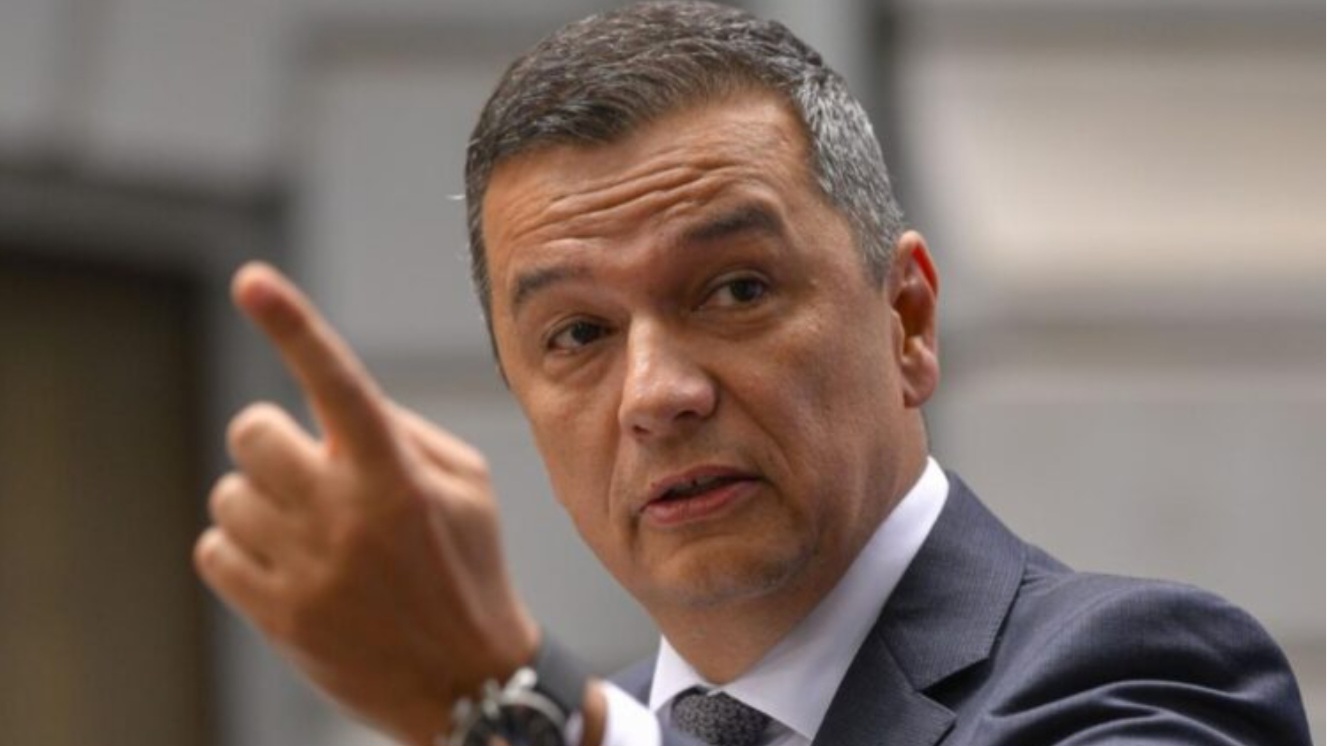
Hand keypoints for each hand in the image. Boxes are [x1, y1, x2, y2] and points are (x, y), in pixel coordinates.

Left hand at [194, 262, 538, 745]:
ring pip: (229, 494)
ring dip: (262, 503)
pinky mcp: (276, 614)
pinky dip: (241, 550)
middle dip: (274, 443)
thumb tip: (326, 398)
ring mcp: (304, 567)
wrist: (466, 682)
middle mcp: (344, 513)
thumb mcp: (469, 486)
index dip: (292, 323)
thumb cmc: (469, 568)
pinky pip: (214, 550)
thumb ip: (401, 429)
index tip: (250, 278)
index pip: (336, 379)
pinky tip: (290, 568)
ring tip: (313, 535)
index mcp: (396, 472)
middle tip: (310, 471)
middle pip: (252, 432)